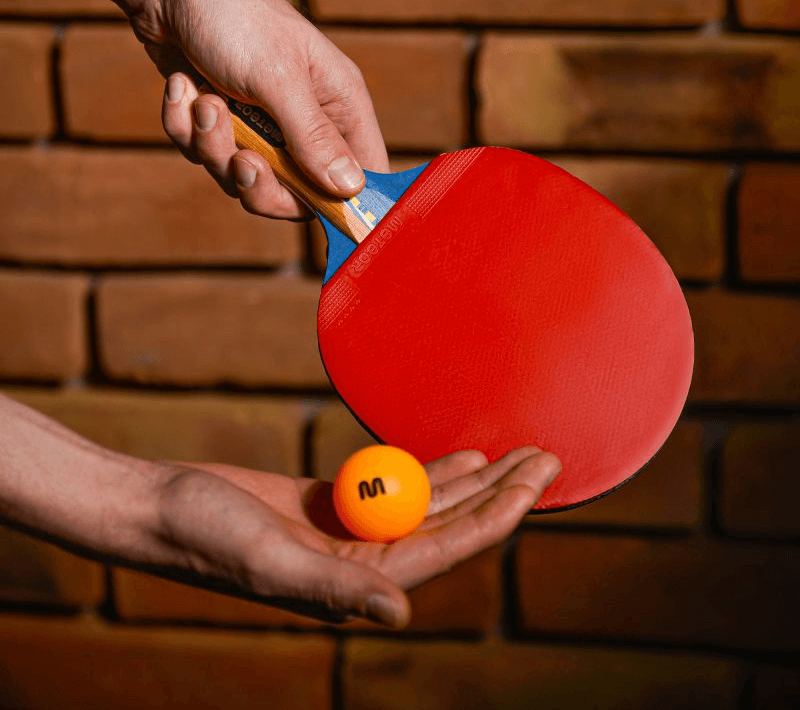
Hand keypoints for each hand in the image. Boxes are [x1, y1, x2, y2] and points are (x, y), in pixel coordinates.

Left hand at [134, 0, 386, 218]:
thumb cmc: (235, 14)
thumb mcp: (280, 78)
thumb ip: (314, 138)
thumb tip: (350, 189)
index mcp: (339, 107)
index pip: (362, 175)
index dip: (343, 203)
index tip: (313, 210)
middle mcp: (305, 122)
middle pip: (295, 194)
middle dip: (258, 182)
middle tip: (241, 159)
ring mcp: (261, 126)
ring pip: (242, 179)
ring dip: (213, 147)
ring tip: (204, 102)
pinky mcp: (221, 124)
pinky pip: (204, 155)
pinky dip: (185, 127)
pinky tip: (183, 87)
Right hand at [153, 447, 559, 628]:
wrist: (161, 506)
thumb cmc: (204, 536)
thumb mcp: (268, 560)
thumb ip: (333, 588)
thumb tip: (400, 612)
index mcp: (361, 580)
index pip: (451, 545)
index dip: (500, 512)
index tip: (539, 479)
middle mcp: (366, 558)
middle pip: (453, 521)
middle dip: (503, 490)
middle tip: (548, 455)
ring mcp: (353, 529)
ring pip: (432, 502)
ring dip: (476, 478)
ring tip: (518, 451)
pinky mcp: (334, 503)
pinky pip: (398, 484)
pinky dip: (433, 469)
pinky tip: (464, 455)